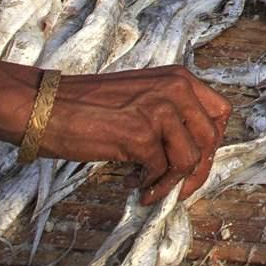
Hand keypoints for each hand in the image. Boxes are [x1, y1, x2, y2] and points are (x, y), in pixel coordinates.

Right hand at [34, 66, 230, 203]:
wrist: (45, 106)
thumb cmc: (88, 105)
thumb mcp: (142, 95)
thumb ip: (171, 113)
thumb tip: (194, 152)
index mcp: (179, 78)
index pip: (221, 112)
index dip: (212, 142)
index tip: (196, 161)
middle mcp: (175, 89)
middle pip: (211, 139)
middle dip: (198, 170)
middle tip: (178, 187)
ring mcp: (159, 110)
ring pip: (189, 159)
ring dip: (171, 182)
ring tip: (149, 187)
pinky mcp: (140, 134)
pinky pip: (161, 171)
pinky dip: (150, 185)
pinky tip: (132, 185)